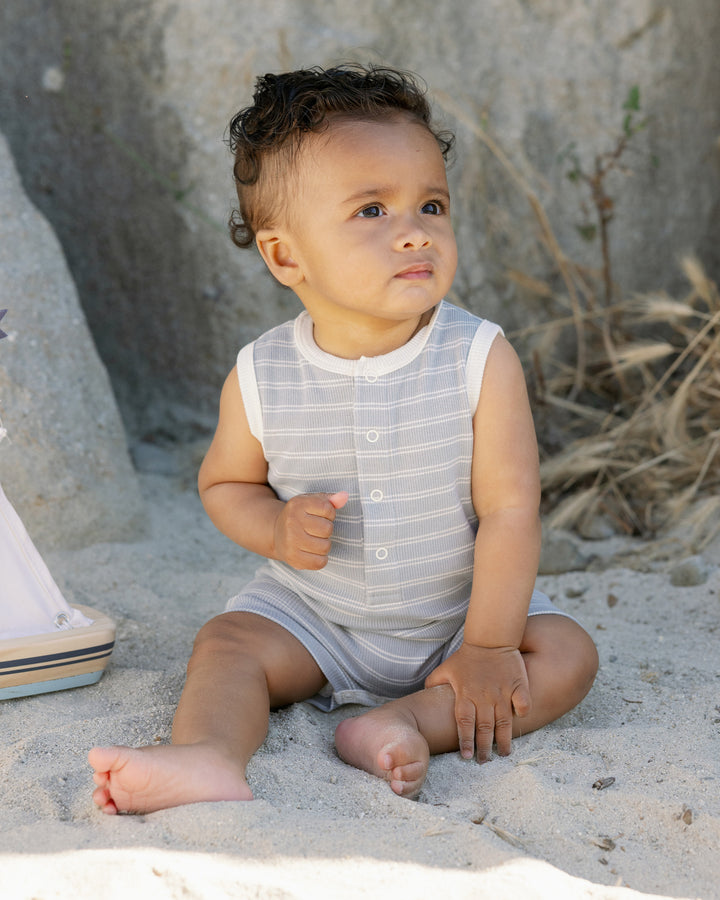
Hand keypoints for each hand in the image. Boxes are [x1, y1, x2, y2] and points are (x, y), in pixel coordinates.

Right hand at [273, 491, 347, 569]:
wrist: (276, 533)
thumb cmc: (300, 516)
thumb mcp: (312, 502)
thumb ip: (330, 499)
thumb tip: (345, 496)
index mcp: (297, 504)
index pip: (328, 509)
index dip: (329, 514)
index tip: (320, 515)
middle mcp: (292, 522)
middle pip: (327, 529)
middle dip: (326, 530)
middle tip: (315, 529)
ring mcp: (291, 541)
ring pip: (325, 547)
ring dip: (324, 544)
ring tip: (314, 540)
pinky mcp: (293, 558)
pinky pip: (319, 563)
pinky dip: (320, 559)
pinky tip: (312, 552)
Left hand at [425, 642, 530, 761]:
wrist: (489, 638)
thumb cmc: (467, 656)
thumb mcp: (445, 668)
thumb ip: (434, 683)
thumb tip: (424, 696)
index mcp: (465, 694)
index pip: (464, 724)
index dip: (465, 741)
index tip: (466, 756)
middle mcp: (484, 697)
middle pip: (484, 728)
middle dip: (484, 748)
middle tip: (484, 761)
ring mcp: (502, 692)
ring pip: (504, 722)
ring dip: (504, 740)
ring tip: (503, 754)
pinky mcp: (518, 685)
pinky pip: (523, 703)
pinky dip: (523, 713)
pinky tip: (520, 721)